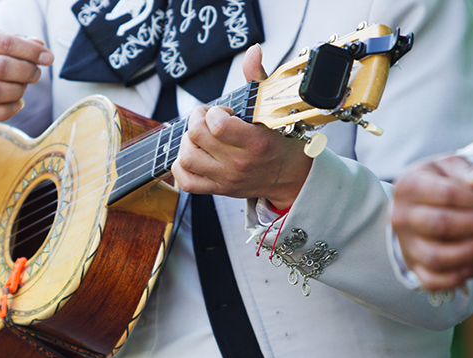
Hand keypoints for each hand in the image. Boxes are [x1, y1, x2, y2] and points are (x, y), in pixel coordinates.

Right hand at [0, 26, 53, 134]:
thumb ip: (9, 40)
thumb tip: (40, 45)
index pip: (6, 43)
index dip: (32, 51)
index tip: (48, 57)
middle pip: (4, 68)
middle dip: (28, 72)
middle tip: (35, 74)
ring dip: (20, 91)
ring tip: (24, 86)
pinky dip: (10, 110)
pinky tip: (17, 103)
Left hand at [171, 44, 311, 209]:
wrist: (291, 177)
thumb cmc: (283, 141)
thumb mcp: (274, 109)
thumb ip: (258, 79)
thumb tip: (252, 52)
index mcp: (254, 143)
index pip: (217, 126)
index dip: (214, 112)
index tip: (224, 111)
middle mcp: (238, 163)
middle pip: (196, 136)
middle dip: (198, 119)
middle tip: (209, 118)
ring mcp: (226, 179)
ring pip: (186, 158)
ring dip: (187, 141)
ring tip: (200, 135)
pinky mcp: (218, 189)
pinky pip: (187, 182)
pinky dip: (181, 166)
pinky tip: (194, 153)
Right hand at [391, 155, 472, 290]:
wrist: (421, 204)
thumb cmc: (440, 182)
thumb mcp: (451, 167)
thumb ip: (467, 170)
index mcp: (407, 187)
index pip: (446, 194)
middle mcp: (399, 217)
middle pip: (440, 225)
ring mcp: (405, 244)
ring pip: (436, 256)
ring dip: (470, 251)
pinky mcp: (413, 266)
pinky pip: (431, 281)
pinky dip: (456, 277)